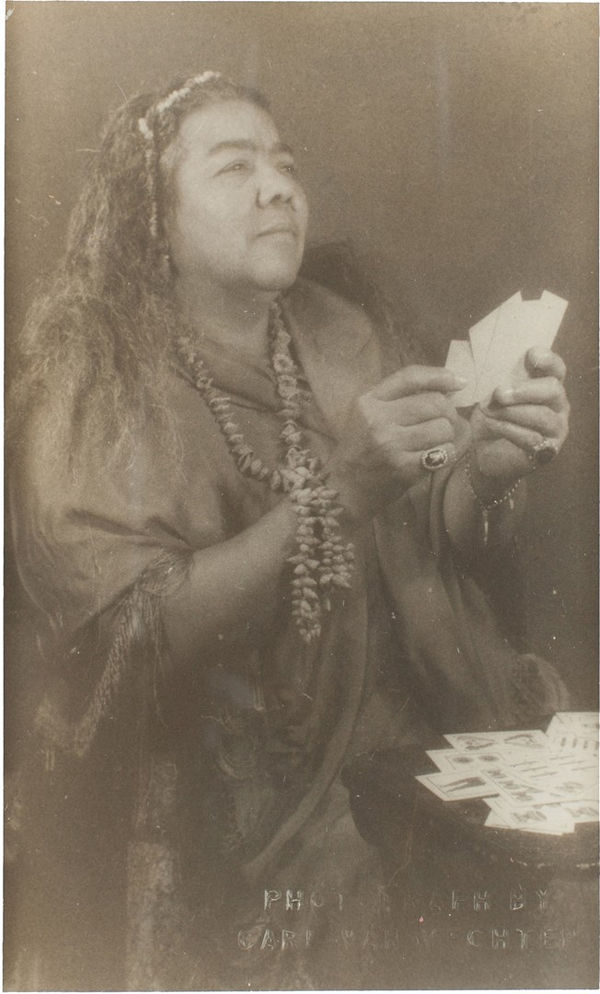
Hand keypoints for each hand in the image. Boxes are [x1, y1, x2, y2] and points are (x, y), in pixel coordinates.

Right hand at [326, 366, 464, 524]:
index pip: (410, 377)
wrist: (344, 488)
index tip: (458, 382)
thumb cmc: (361, 448)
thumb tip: (452, 385)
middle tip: (444, 422)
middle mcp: (377, 419)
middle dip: (448, 412)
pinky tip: (434, 457)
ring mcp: (390, 444)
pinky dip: (446, 454)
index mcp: (368, 401)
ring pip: (444, 428)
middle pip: (435, 403)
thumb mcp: (369, 413)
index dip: (440, 376)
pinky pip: (444, 453)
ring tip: (435, 442)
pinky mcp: (403, 468)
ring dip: (447, 436)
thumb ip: (400, 397)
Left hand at [469, 349, 569, 483]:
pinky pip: (531, 438)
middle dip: (525, 390)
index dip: (548, 360)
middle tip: (499, 393)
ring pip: (542, 416)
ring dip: (512, 412)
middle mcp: (557, 405)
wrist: (483, 450)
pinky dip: (508, 429)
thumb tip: (480, 372)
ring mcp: (555, 428)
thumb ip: (494, 380)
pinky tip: (492, 425)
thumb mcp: (489, 394)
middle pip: (553, 390)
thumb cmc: (491, 415)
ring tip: (489, 411)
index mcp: (545, 384)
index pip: (556, 368)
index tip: (531, 355)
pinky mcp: (546, 450)